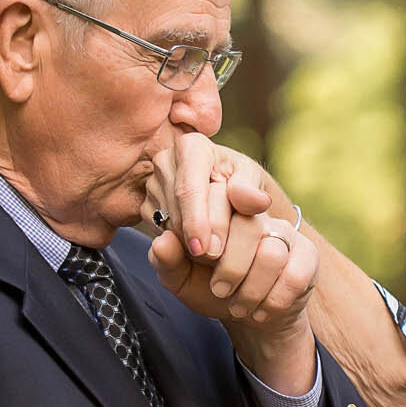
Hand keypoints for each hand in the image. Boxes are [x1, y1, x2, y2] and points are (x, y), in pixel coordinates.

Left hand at [147, 211, 316, 328]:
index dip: (208, 223)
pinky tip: (260, 311)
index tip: (198, 254)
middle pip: (247, 226)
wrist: (250, 316)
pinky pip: (294, 275)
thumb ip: (168, 261)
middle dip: (230, 267)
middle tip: (218, 289)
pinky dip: (273, 301)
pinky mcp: (307, 256)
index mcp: (222, 208)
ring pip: (271, 253)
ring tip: (238, 307)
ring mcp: (285, 233)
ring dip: (251, 289)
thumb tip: (162, 242)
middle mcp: (256, 214)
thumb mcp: (181, 280)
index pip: (219, 195)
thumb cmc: (212, 290)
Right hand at [148, 132, 288, 261]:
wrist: (227, 192)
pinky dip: (182, 245)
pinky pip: (161, 235)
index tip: (208, 250)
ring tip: (217, 248)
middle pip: (178, 211)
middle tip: (218, 258)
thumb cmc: (242, 183)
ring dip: (191, 244)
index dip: (197, 222)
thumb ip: (252, 192)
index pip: (189, 190)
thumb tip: (259, 201)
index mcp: (191, 147)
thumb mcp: (252, 181)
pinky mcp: (146, 208)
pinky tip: (201, 242)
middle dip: (198, 238)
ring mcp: (151, 186)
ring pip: (168, 227)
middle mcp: (165, 162)